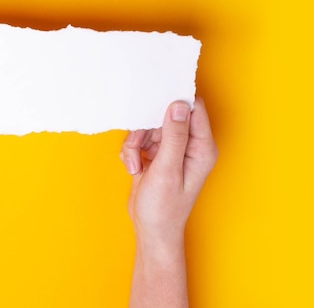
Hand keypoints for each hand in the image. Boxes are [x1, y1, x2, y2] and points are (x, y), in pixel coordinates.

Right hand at [120, 98, 216, 245]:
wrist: (151, 230)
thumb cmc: (164, 208)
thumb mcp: (167, 170)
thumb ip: (174, 136)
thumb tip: (179, 105)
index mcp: (201, 148)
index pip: (193, 109)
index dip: (174, 102)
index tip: (154, 101)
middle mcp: (189, 146)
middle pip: (164, 116)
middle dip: (146, 129)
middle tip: (138, 146)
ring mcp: (172, 150)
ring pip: (148, 127)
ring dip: (135, 143)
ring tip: (135, 165)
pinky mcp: (156, 154)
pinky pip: (139, 139)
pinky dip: (131, 151)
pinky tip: (134, 168)